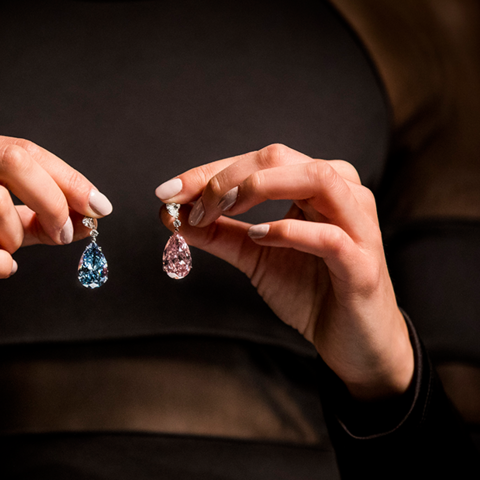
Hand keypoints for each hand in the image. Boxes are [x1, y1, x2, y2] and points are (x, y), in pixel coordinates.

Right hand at [0, 130, 112, 378]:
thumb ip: (32, 221)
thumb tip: (88, 221)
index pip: (22, 149)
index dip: (69, 178)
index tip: (100, 206)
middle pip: (12, 161)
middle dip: (55, 198)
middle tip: (68, 231)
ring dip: (19, 233)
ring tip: (13, 252)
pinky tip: (1, 269)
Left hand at [156, 144, 412, 399]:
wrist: (350, 343)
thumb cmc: (309, 290)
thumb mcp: (253, 255)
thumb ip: (217, 233)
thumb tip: (170, 214)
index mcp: (314, 184)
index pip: (257, 160)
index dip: (209, 172)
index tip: (167, 191)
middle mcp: (342, 192)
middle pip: (279, 158)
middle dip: (226, 177)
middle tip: (189, 205)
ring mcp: (358, 225)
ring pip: (316, 178)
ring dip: (258, 188)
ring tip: (220, 210)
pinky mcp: (363, 262)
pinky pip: (330, 235)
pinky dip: (288, 231)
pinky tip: (257, 237)